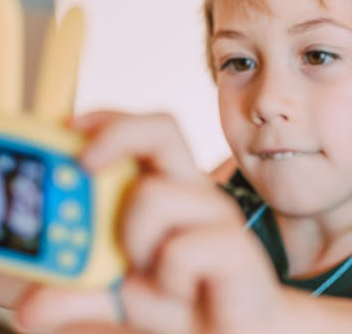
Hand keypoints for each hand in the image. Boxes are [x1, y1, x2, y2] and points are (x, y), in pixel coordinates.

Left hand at [14, 111, 279, 333]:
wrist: (237, 333)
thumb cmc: (184, 302)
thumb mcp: (119, 296)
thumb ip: (79, 294)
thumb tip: (31, 307)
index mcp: (170, 189)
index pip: (144, 132)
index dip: (107, 122)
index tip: (67, 130)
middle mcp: (194, 191)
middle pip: (161, 129)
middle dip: (115, 135)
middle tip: (84, 164)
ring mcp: (217, 214)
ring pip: (154, 195)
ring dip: (135, 244)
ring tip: (150, 276)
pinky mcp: (236, 245)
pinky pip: (178, 251)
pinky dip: (165, 284)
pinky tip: (180, 296)